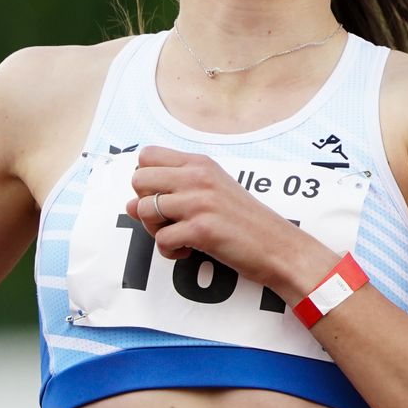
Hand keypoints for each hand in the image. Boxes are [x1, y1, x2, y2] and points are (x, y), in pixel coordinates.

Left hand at [122, 145, 325, 295]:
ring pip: (143, 210)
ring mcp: (199, 202)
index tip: (165, 197)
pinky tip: (189, 251)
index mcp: (200, 164)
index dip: (147, 180)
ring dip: (155, 231)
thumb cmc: (246, 222)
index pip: (147, 155)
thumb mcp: (213, 192)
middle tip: (168, 220)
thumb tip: (127, 205)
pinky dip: (170, 252)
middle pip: (138, 180)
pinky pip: (160, 240)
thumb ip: (173, 192)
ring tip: (179, 237)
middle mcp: (198, 177)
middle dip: (144, 205)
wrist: (279, 246)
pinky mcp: (201, 230)